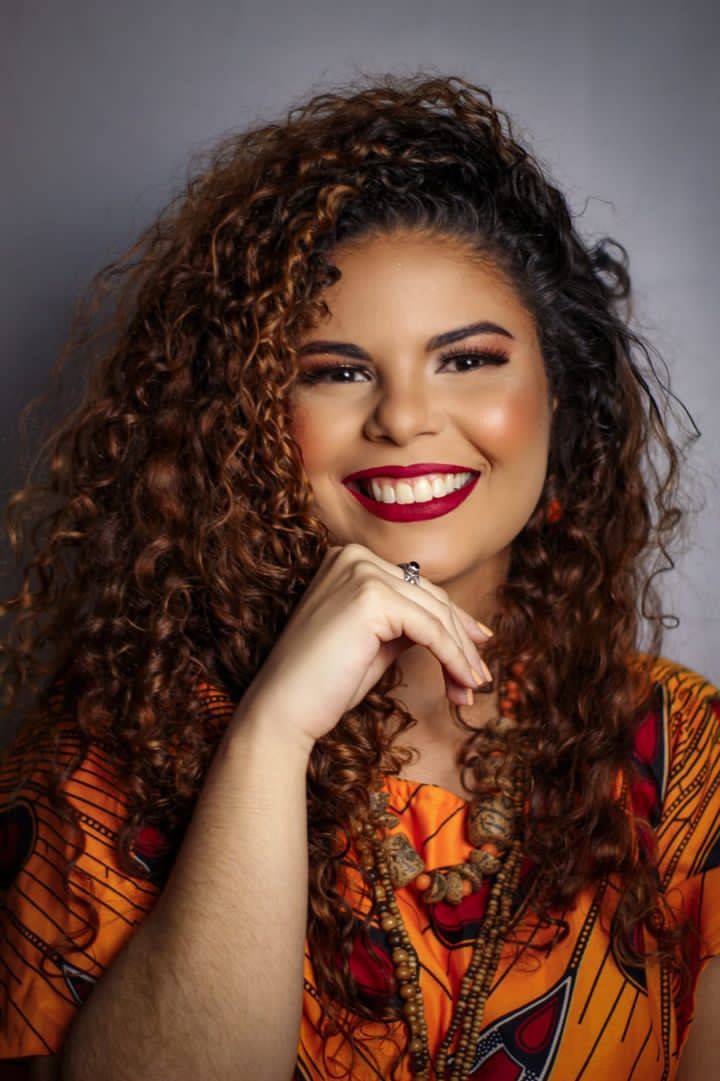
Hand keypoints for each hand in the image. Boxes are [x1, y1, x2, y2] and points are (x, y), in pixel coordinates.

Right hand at [235, 543, 492, 751]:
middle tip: (478, 679)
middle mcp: (354, 556)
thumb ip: (405, 622)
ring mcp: (361, 572)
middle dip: (460, 641)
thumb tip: (455, 627)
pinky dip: (452, 658)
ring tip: (472, 688)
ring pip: (435, 614)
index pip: (416, 587)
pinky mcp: (371, 597)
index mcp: (348, 558)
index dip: (452, 622)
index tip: (475, 650)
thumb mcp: (374, 641)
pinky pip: (430, 630)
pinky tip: (462, 683)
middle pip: (430, 597)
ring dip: (461, 655)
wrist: (283, 710)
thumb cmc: (324, 683)